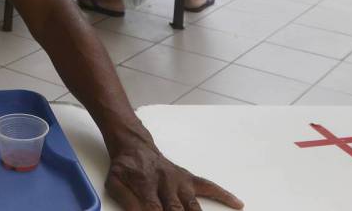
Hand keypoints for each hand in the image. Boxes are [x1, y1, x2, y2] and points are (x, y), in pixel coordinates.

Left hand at [107, 140, 243, 210]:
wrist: (135, 147)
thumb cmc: (125, 168)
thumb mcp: (114, 183)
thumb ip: (126, 201)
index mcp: (146, 185)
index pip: (152, 210)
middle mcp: (166, 183)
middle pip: (176, 210)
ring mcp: (180, 182)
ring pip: (193, 206)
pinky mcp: (189, 179)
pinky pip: (209, 186)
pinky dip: (223, 195)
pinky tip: (237, 204)